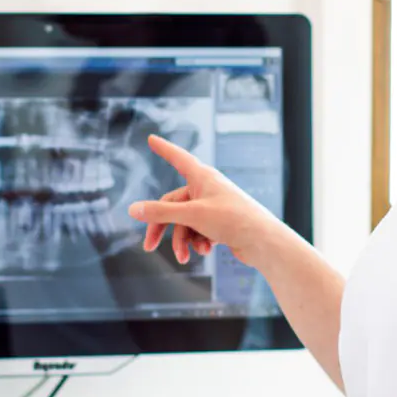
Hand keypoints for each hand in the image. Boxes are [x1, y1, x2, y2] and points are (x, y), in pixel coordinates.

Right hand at [127, 135, 286, 265]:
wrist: (262, 242)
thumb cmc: (233, 220)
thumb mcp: (191, 216)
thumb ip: (160, 212)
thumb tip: (133, 209)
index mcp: (202, 176)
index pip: (177, 157)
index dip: (164, 149)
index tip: (152, 139)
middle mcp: (206, 188)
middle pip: (172, 204)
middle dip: (162, 227)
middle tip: (148, 247)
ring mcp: (213, 206)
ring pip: (184, 221)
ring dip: (183, 240)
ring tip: (185, 257)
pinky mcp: (219, 222)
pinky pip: (198, 230)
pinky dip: (197, 242)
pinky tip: (206, 251)